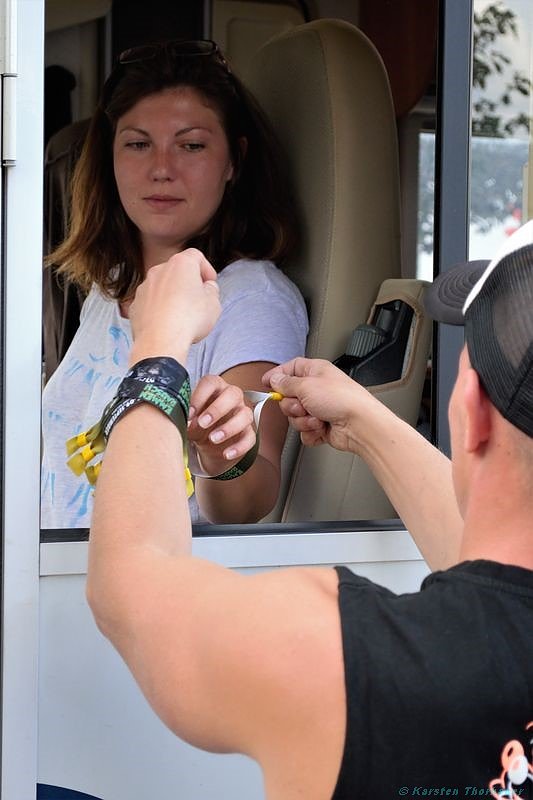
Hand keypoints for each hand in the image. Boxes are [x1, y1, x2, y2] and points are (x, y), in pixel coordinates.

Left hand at [129, 249, 220, 363]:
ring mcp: (145, 287)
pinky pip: (151, 302)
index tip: (210, 283)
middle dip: (188, 282)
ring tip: (183, 314)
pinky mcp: (136, 305)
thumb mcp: (214, 303)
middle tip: (199, 299)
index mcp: (181, 264)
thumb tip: (207, 289)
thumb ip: (212, 290)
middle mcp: (159, 271)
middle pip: (177, 271)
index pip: (196, 256)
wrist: (161, 341)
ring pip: (162, 286)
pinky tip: (168, 323)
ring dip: (172, 295)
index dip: (206, 269)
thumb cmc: (188, 320)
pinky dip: (159, 308)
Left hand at [188, 375, 255, 476]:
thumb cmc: (197, 425)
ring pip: (245, 415)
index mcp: (214, 389)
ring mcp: (242, 414)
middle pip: (233, 394)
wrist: (208, 446)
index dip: (200, 396)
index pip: (211, 383)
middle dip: (218, 409)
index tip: (190, 413)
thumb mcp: (188, 421)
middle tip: (203, 423)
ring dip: (229, 427)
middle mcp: (231, 398)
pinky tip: (226, 454)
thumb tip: (183, 422)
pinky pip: (250, 437)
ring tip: (213, 439)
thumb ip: (186, 419)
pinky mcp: (248, 433)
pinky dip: (239, 447)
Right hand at [262, 357, 380, 453]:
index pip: (291, 368)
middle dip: (292, 406)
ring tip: (318, 419)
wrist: (359, 425)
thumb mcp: (306, 385)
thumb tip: (275, 379)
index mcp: (316, 371)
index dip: (277, 375)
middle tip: (302, 406)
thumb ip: (286, 383)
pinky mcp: (322, 426)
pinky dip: (311, 432)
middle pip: (289, 396)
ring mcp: (320, 408)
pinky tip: (322, 429)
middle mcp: (318, 388)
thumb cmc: (341, 399)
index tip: (266, 383)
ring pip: (295, 416)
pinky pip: (305, 431)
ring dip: (303, 421)